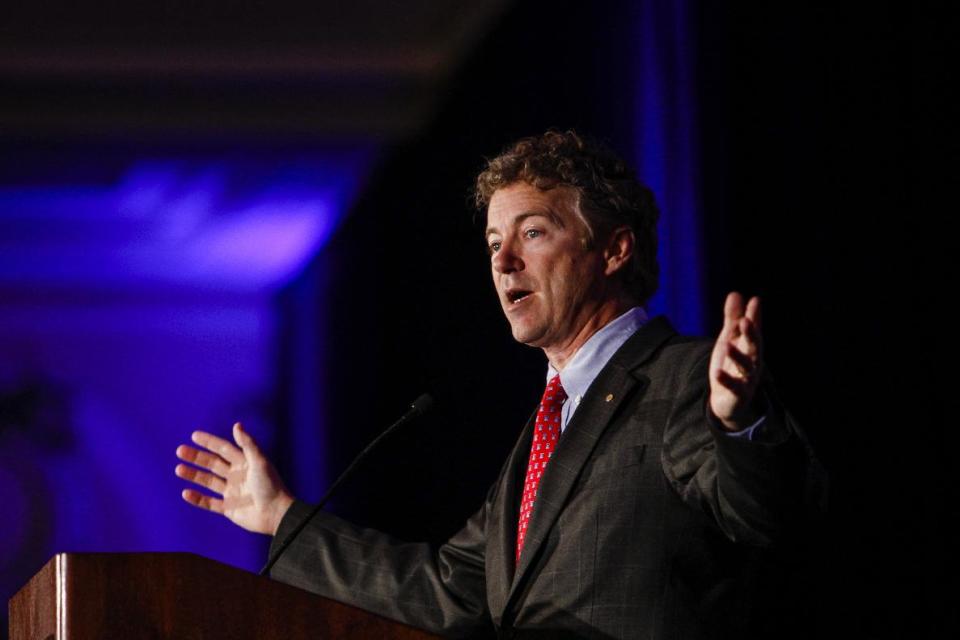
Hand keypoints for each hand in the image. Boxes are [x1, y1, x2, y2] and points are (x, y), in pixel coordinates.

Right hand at [175, 422, 293, 534]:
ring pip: (209, 481)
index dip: (210, 442)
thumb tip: (237, 425)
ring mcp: (232, 492)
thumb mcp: (260, 461)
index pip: (224, 449)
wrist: (276, 513)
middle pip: (213, 463)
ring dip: (193, 475)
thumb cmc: (271, 485)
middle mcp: (237, 475)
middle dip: (197, 457)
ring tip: (178, 469)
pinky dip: (198, 499)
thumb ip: (247, 444)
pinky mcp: (229, 508)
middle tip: (180, 451)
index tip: (194, 436)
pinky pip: (210, 503)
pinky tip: (185, 493)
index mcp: (245, 462)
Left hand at [709, 292, 763, 430]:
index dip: (755, 317)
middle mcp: (753, 363)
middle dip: (751, 335)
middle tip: (746, 321)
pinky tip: (718, 372)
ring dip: (738, 356)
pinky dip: (727, 380)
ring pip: (746, 368)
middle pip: (754, 348)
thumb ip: (732, 319)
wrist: (727, 399)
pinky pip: (734, 388)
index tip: (755, 301)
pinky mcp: (737, 395)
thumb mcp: (729, 340)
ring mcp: (747, 380)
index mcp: (751, 348)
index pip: (754, 330)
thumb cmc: (731, 365)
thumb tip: (736, 293)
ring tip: (727, 345)